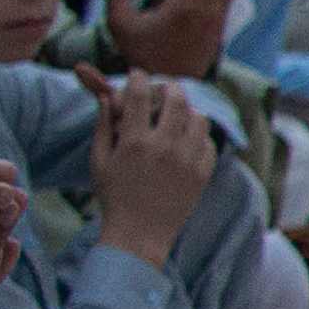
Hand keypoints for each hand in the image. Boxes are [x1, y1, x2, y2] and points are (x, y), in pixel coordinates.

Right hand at [82, 74, 217, 264]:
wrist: (140, 233)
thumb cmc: (113, 195)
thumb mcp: (99, 160)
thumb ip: (104, 125)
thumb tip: (106, 96)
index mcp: (134, 142)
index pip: (138, 95)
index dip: (138, 78)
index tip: (138, 75)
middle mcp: (164, 147)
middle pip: (176, 100)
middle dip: (170, 87)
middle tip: (165, 88)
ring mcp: (187, 160)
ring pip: (198, 119)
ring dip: (188, 110)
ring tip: (178, 114)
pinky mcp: (203, 174)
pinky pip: (208, 143)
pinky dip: (199, 136)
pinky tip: (188, 139)